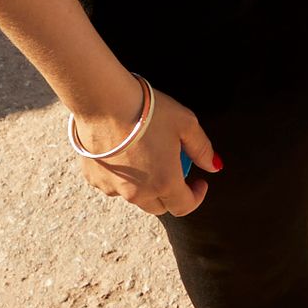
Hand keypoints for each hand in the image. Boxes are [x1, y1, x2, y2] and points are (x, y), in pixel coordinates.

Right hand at [71, 78, 221, 217]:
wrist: (103, 101)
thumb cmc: (147, 110)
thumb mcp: (186, 124)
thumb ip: (202, 149)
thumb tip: (214, 165)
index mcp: (164, 183)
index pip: (184, 206)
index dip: (196, 197)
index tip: (198, 182)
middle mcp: (137, 192)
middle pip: (159, 206)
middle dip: (171, 194)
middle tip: (173, 170)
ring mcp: (112, 188)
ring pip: (134, 197)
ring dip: (145, 186)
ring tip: (147, 159)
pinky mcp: (93, 178)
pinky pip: (112, 185)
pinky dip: (121, 177)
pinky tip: (123, 154)